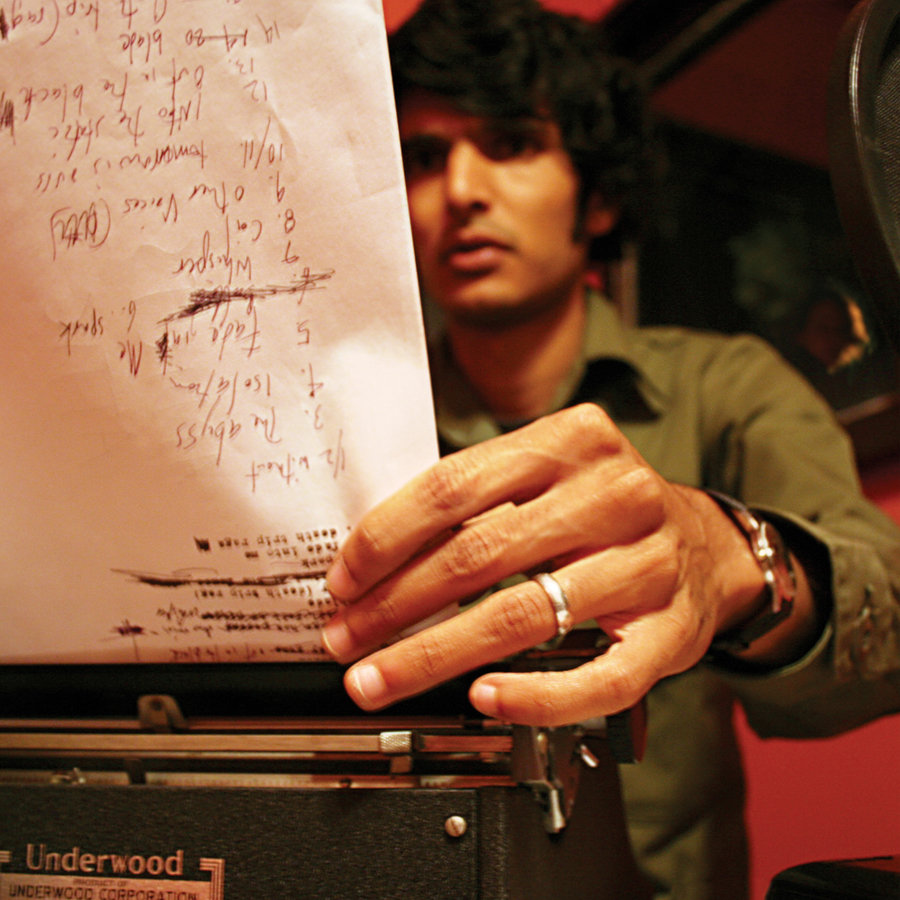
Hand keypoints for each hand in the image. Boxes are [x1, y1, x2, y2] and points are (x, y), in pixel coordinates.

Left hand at [322, 404, 767, 725]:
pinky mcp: (673, 631)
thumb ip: (476, 501)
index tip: (344, 579)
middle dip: (395, 604)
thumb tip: (376, 557)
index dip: (386, 538)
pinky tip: (483, 698)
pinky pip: (597, 677)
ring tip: (381, 678)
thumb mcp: (549, 473)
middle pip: (478, 554)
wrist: (708, 545)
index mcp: (570, 440)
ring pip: (521, 615)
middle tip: (347, 637)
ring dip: (434, 655)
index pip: (454, 486)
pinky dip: (533, 694)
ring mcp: (648, 563)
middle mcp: (614, 494)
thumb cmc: (605, 510)